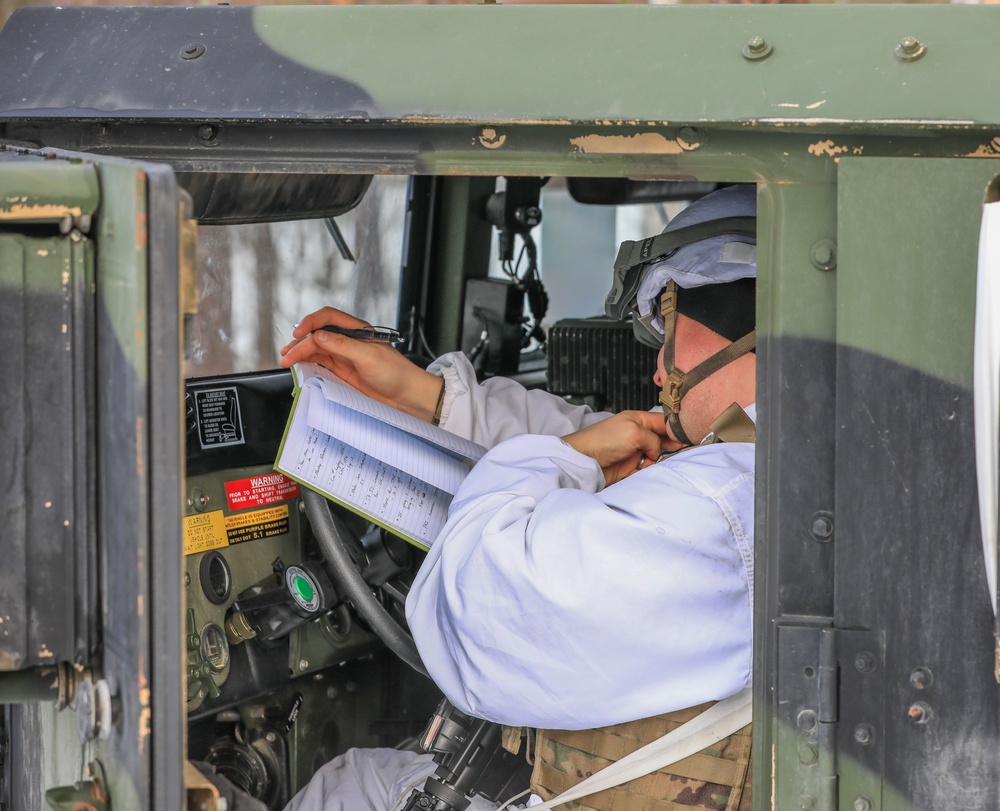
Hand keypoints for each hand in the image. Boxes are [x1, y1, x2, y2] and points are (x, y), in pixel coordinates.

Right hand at [279, 306, 443, 421]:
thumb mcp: (368, 357)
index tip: (299, 333)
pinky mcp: (342, 371)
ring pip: (316, 349)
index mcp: (357, 330)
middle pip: (318, 335)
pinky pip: (321, 363)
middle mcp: (348, 340)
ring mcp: (344, 356)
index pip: (328, 318)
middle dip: (300, 343)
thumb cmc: (395, 373)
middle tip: (287, 355)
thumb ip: (343, 345)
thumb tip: (319, 335)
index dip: (311, 322)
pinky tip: (299, 366)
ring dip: (300, 353)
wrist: (406, 396)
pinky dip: (308, 363)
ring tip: (286, 360)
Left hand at [563, 411, 673, 485]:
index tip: (690, 437)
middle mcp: (638, 435)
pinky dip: (651, 472)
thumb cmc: (604, 439)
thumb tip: (658, 452)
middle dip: (672, 446)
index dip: (676, 429)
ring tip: (662, 463)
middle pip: (662, 440)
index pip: (663, 422)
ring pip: (657, 457)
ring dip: (661, 461)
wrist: (584, 460)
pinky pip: (647, 470)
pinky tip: (651, 471)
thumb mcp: (634, 432)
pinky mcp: (630, 468)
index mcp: (638, 420)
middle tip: (684, 452)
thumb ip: (653, 440)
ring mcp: (634, 452)